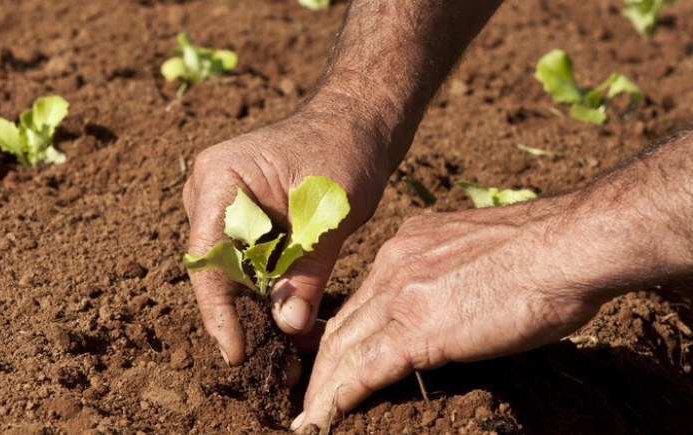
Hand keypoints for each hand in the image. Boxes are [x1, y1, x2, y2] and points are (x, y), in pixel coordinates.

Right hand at [182, 109, 389, 364]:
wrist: (357, 122)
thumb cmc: (345, 150)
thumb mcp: (331, 213)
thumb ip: (308, 270)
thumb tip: (287, 326)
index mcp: (219, 179)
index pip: (206, 257)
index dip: (218, 311)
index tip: (235, 352)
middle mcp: (208, 192)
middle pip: (215, 269)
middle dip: (242, 314)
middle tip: (276, 360)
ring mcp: (220, 204)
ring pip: (231, 271)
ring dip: (259, 305)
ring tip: (291, 343)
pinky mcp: (240, 218)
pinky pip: (247, 262)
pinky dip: (270, 288)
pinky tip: (293, 314)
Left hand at [294, 196, 612, 428]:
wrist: (566, 247)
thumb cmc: (543, 251)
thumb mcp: (477, 252)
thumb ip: (449, 273)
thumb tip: (453, 299)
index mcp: (407, 246)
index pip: (363, 299)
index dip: (344, 333)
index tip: (335, 358)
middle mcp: (393, 265)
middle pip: (343, 323)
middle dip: (322, 364)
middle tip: (309, 395)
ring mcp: (402, 295)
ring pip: (345, 348)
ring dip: (324, 387)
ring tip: (310, 417)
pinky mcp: (418, 329)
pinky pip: (366, 369)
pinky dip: (341, 397)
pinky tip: (325, 418)